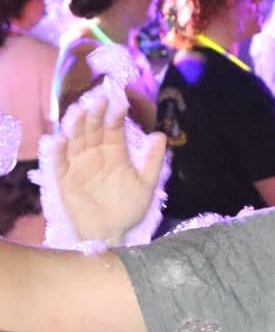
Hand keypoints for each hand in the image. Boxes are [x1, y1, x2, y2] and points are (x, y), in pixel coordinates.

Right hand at [52, 97, 166, 243]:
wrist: (112, 232)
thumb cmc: (129, 206)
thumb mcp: (146, 184)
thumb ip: (153, 160)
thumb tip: (161, 135)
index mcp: (115, 151)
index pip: (114, 128)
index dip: (116, 115)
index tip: (120, 102)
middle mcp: (95, 153)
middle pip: (93, 129)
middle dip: (95, 114)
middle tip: (98, 99)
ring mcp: (78, 165)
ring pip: (74, 140)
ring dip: (75, 125)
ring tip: (78, 111)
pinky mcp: (64, 179)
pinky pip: (58, 163)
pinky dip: (57, 152)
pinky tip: (58, 139)